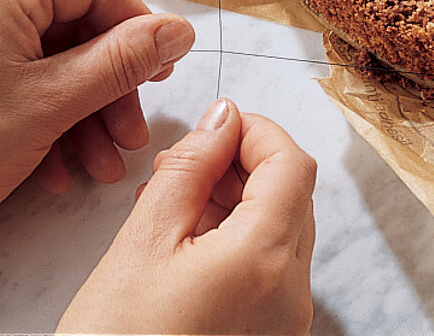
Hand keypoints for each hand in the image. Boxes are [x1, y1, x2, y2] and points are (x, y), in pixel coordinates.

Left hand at [0, 0, 194, 286]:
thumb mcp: (55, 103)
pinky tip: (59, 167)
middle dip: (109, 86)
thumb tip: (179, 31)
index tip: (160, 73)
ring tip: (100, 164)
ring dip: (83, 111)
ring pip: (47, 58)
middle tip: (131, 133)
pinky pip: (15, 76)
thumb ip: (124, 61)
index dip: (137, 27)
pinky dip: (45, 116)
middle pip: (73, 25)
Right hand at [58, 98, 316, 335]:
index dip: (257, 131)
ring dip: (236, 200)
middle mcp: (291, 292)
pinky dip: (237, 240)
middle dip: (242, 164)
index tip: (216, 123)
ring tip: (171, 201)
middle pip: (291, 195)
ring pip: (281, 230)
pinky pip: (269, 269)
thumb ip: (189, 169)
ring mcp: (285, 321)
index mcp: (266, 260)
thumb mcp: (142, 242)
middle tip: (181, 164)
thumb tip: (222, 118)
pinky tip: (185, 242)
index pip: (292, 164)